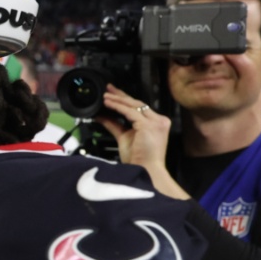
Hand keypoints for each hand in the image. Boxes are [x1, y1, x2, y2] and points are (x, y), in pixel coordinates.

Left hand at [99, 84, 188, 198]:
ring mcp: (156, 122)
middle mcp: (159, 120)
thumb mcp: (124, 137)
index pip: (140, 107)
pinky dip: (117, 107)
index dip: (125, 99)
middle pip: (138, 103)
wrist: (145, 170)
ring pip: (133, 106)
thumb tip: (101, 116)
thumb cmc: (137, 158)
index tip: (112, 94)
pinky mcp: (148, 125)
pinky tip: (108, 103)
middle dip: (121, 95)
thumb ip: (114, 125)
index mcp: (156, 123)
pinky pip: (130, 112)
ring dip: (117, 100)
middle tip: (108, 89)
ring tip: (104, 97)